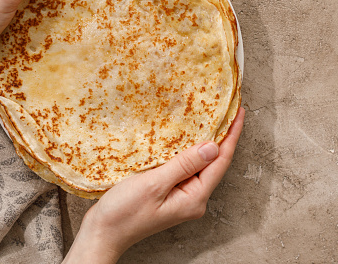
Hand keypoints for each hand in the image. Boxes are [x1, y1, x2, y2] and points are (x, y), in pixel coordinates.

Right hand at [64, 107, 244, 263]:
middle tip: (229, 111)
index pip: (220, 162)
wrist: (104, 232)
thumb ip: (184, 165)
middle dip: (223, 137)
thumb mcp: (154, 184)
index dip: (232, 136)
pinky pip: (186, 168)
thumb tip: (213, 147)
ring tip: (214, 120)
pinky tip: (187, 139)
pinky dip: (190, 151)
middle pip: (214, 163)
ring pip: (200, 164)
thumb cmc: (125, 212)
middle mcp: (193, 198)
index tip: (239, 113)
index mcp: (194, 198)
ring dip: (207, 142)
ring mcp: (182, 197)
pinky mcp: (170, 193)